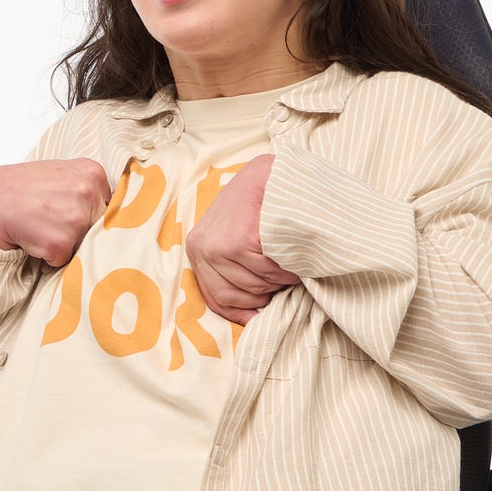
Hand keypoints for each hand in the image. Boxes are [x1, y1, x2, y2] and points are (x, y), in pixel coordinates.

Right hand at [0, 158, 110, 266]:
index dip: (92, 214)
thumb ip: (88, 187)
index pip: (113, 205)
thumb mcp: (61, 175)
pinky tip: (34, 237)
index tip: (71, 212)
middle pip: (101, 227)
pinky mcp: (60, 242)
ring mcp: (74, 218)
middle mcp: (87, 191)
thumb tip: (119, 211)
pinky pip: (64, 259)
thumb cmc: (22, 190)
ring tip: (42, 226)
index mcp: (92, 172)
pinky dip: (50, 255)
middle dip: (81, 230)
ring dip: (65, 243)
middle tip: (52, 219)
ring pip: (84, 244)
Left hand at [186, 154, 299, 325]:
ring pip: (258, 285)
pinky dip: (288, 268)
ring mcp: (220, 244)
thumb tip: (251, 318)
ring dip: (280, 280)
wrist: (273, 172)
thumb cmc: (257, 206)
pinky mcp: (241, 240)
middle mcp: (203, 249)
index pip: (216, 298)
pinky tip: (294, 252)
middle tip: (284, 274)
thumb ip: (234, 271)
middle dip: (267, 292)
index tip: (261, 314)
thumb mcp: (233, 235)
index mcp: (197, 249)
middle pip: (240, 295)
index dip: (242, 311)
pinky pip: (271, 272)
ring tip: (290, 260)